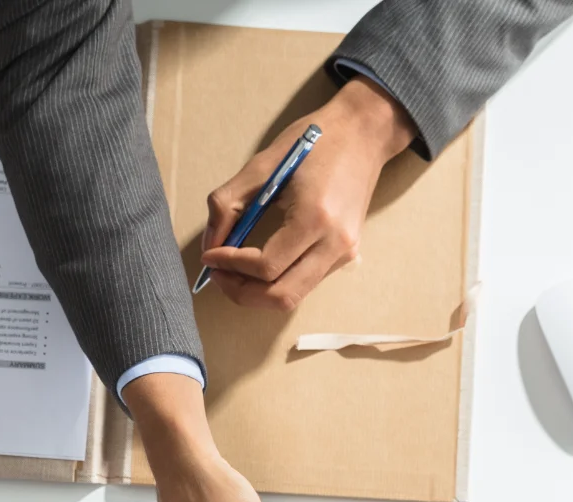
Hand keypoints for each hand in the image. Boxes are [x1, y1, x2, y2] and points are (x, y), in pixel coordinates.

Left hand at [200, 77, 416, 311]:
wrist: (363, 133)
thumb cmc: (315, 141)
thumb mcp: (263, 164)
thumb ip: (228, 204)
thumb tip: (210, 244)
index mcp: (315, 218)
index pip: (267, 265)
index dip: (230, 265)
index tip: (209, 255)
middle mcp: (335, 244)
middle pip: (281, 296)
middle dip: (241, 291)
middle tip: (218, 274)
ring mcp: (344, 253)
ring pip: (293, 297)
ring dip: (257, 292)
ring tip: (234, 272)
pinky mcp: (346, 255)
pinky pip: (305, 283)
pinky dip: (276, 281)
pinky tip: (259, 264)